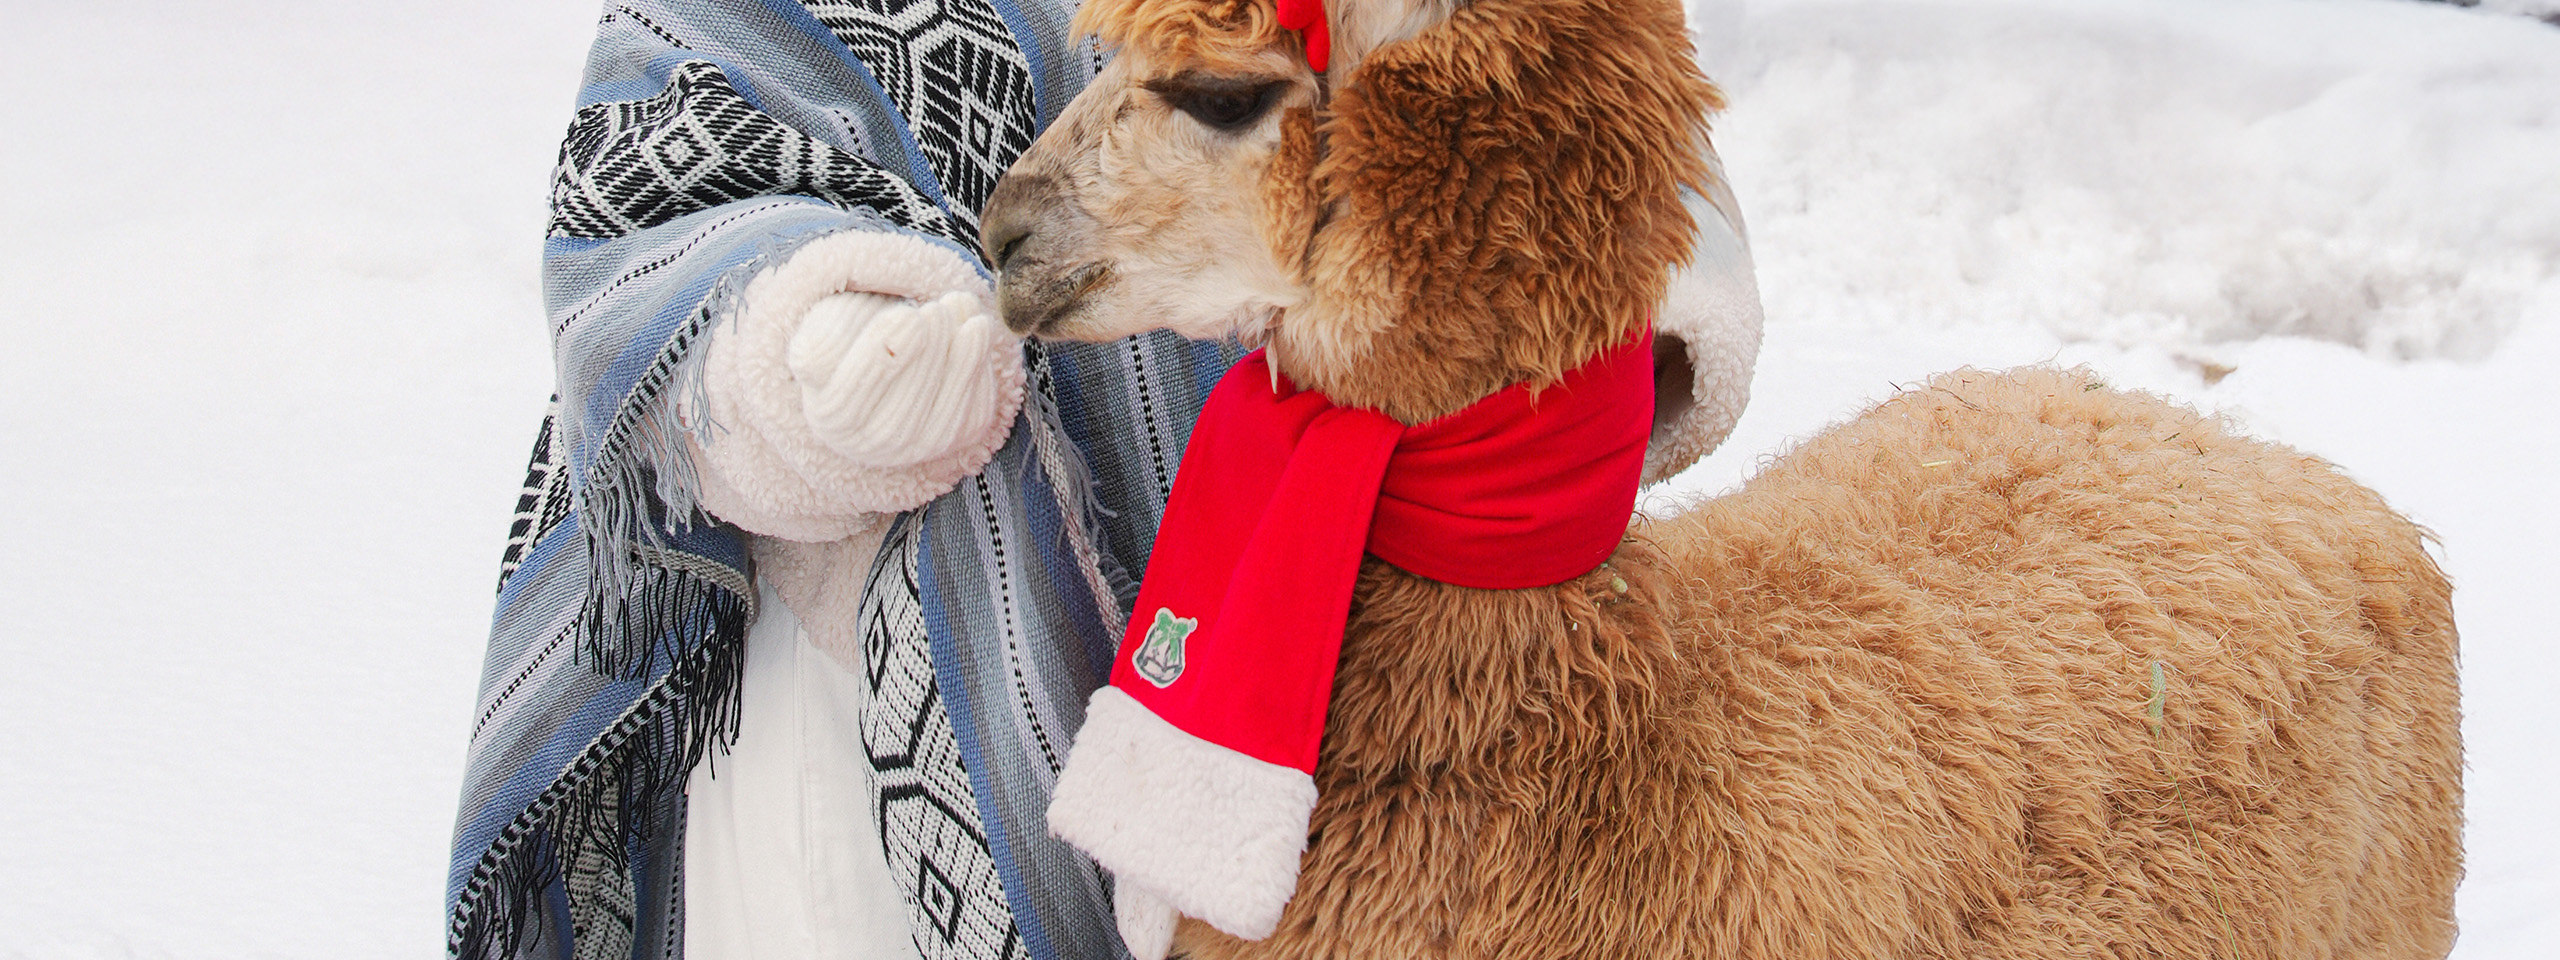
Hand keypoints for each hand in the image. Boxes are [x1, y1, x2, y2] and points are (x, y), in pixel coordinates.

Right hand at [786, 290, 1014, 467]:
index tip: (907, 317)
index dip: (882, 358)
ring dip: (959, 363)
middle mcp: (873, 447)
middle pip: (900, 417)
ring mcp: (920, 447)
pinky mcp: (960, 435)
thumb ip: (816, 342)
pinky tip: (975, 327)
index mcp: (831, 418)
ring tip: (960, 310)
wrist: (889, 350)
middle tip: (937, 311)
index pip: (852, 398)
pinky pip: (974, 412)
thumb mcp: (825, 326)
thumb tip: (814, 364)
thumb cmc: (852, 333)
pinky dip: (980, 370)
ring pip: (942, 419)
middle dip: (925, 359)